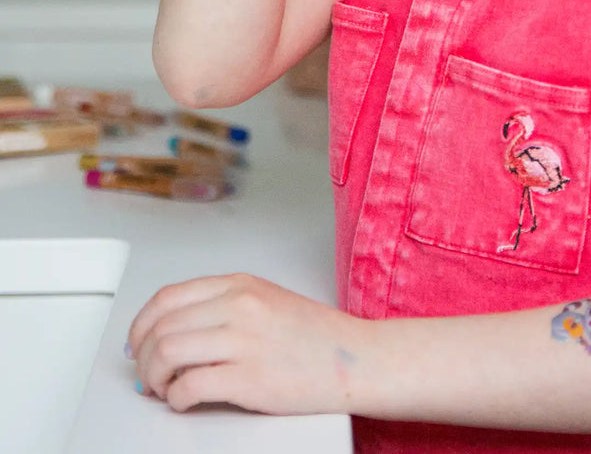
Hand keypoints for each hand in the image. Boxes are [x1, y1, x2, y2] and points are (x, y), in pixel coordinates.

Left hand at [126, 272, 362, 413]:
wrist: (356, 359)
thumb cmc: (315, 337)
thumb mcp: (266, 301)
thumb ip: (223, 307)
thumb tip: (175, 330)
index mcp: (239, 285)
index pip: (168, 298)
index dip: (142, 325)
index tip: (138, 343)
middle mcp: (238, 306)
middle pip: (162, 328)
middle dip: (144, 358)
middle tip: (148, 375)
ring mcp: (242, 341)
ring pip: (168, 354)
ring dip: (155, 379)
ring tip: (165, 389)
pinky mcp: (248, 378)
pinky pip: (189, 386)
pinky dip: (176, 399)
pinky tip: (185, 401)